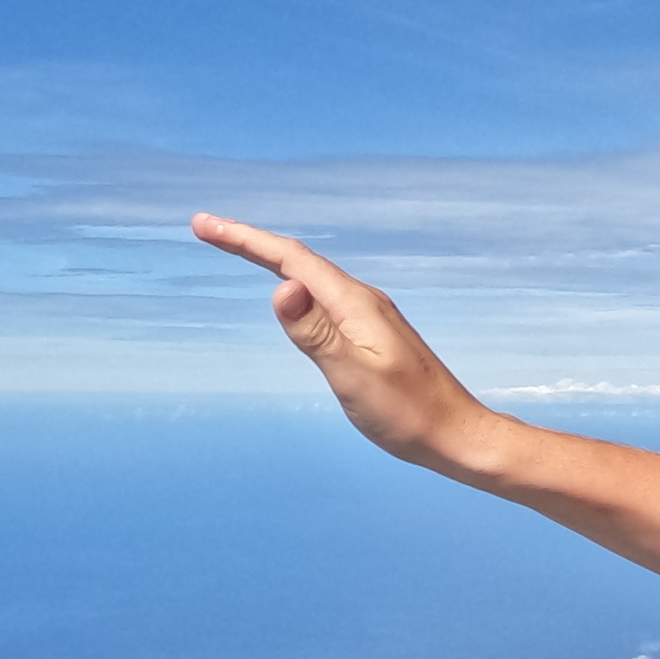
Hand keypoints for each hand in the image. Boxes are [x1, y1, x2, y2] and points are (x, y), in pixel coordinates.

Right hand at [193, 214, 502, 471]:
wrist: (455, 433)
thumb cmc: (407, 412)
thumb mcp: (353, 374)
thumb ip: (315, 332)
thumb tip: (282, 287)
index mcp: (355, 304)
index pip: (291, 260)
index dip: (246, 240)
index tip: (204, 225)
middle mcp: (363, 301)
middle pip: (298, 261)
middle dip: (251, 242)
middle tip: (207, 229)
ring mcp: (370, 315)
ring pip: (312, 275)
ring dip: (272, 259)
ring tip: (237, 247)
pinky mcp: (372, 332)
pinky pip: (324, 295)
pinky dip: (296, 282)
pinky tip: (292, 289)